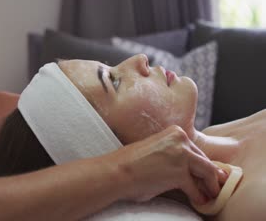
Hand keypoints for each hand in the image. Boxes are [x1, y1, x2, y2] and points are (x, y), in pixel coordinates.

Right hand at [113, 125, 227, 204]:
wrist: (116, 171)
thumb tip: (189, 171)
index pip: (196, 150)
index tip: (211, 173)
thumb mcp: (156, 150)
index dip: (203, 164)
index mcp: (175, 132)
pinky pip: (195, 188)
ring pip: (207, 172)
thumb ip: (173, 154)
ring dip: (211, 186)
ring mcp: (181, 155)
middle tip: (216, 187)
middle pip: (204, 160)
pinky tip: (199, 201)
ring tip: (212, 195)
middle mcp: (181, 140)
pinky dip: (199, 196)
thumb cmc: (131, 163)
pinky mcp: (179, 173)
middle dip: (211, 175)